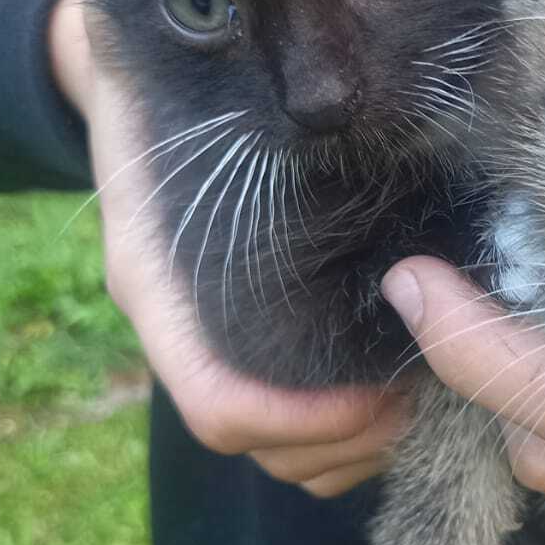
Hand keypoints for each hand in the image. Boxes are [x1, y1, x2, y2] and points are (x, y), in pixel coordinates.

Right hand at [49, 0, 407, 496]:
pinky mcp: (242, 341)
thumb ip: (236, 140)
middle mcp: (179, 333)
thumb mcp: (179, 103)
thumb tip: (337, 132)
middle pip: (257, 445)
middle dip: (344, 441)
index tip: (379, 393)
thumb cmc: (159, 93)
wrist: (127, 92)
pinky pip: (290, 430)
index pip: (221, 404)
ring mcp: (207, 344)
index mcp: (157, 288)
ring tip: (414, 392)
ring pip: (277, 453)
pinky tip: (397, 383)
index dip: (303, 419)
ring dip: (351, 447)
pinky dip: (346, 433)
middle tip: (418, 394)